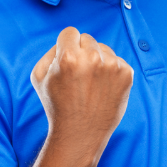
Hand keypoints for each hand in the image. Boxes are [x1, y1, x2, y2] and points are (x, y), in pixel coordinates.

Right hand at [30, 28, 133, 149]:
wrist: (80, 133)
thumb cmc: (57, 105)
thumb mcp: (39, 76)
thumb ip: (51, 51)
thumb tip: (69, 39)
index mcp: (68, 57)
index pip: (70, 33)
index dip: (65, 46)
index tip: (67, 60)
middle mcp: (92, 59)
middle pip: (87, 38)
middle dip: (81, 52)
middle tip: (78, 76)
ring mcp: (112, 66)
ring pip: (103, 48)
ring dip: (97, 60)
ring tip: (90, 84)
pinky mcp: (127, 74)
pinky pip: (117, 60)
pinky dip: (110, 71)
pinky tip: (102, 88)